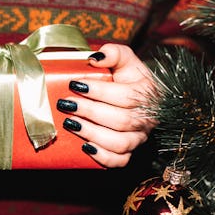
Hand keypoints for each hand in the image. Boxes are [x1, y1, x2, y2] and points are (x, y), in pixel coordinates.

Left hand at [57, 44, 155, 167]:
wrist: (137, 99)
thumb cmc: (127, 78)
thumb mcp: (125, 60)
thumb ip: (114, 53)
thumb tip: (94, 59)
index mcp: (149, 93)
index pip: (127, 96)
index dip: (100, 92)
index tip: (75, 85)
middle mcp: (148, 118)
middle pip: (121, 120)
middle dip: (90, 112)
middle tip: (66, 103)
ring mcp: (139, 137)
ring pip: (120, 143)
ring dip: (92, 133)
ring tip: (70, 122)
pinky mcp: (129, 152)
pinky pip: (120, 161)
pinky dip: (103, 157)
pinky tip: (85, 147)